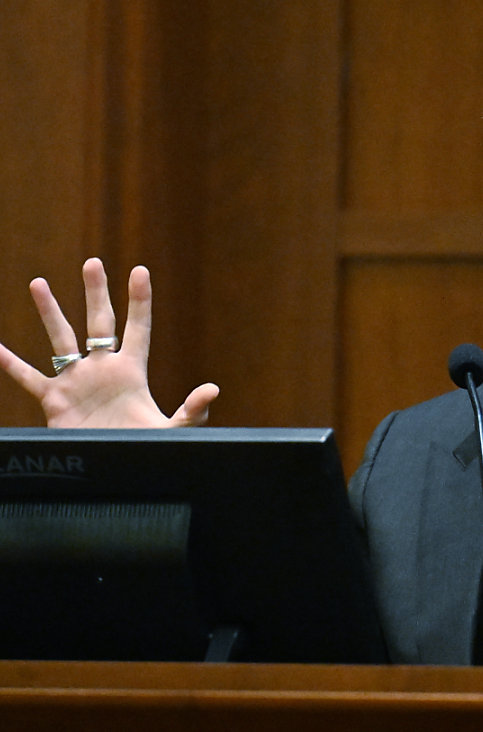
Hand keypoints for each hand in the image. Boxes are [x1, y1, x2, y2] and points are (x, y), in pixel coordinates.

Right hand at [0, 257, 218, 427]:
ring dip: (50, 312)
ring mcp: (77, 381)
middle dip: (96, 292)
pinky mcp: (55, 399)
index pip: (138, 327)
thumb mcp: (174, 429)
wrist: (117, 469)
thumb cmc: (147, 448)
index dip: (139, 300)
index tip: (140, 270)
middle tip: (92, 262)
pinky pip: (28, 377)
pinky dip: (10, 363)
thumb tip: (213, 388)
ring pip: (61, 338)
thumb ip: (193, 411)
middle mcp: (103, 368)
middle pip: (99, 322)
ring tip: (38, 283)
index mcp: (132, 371)